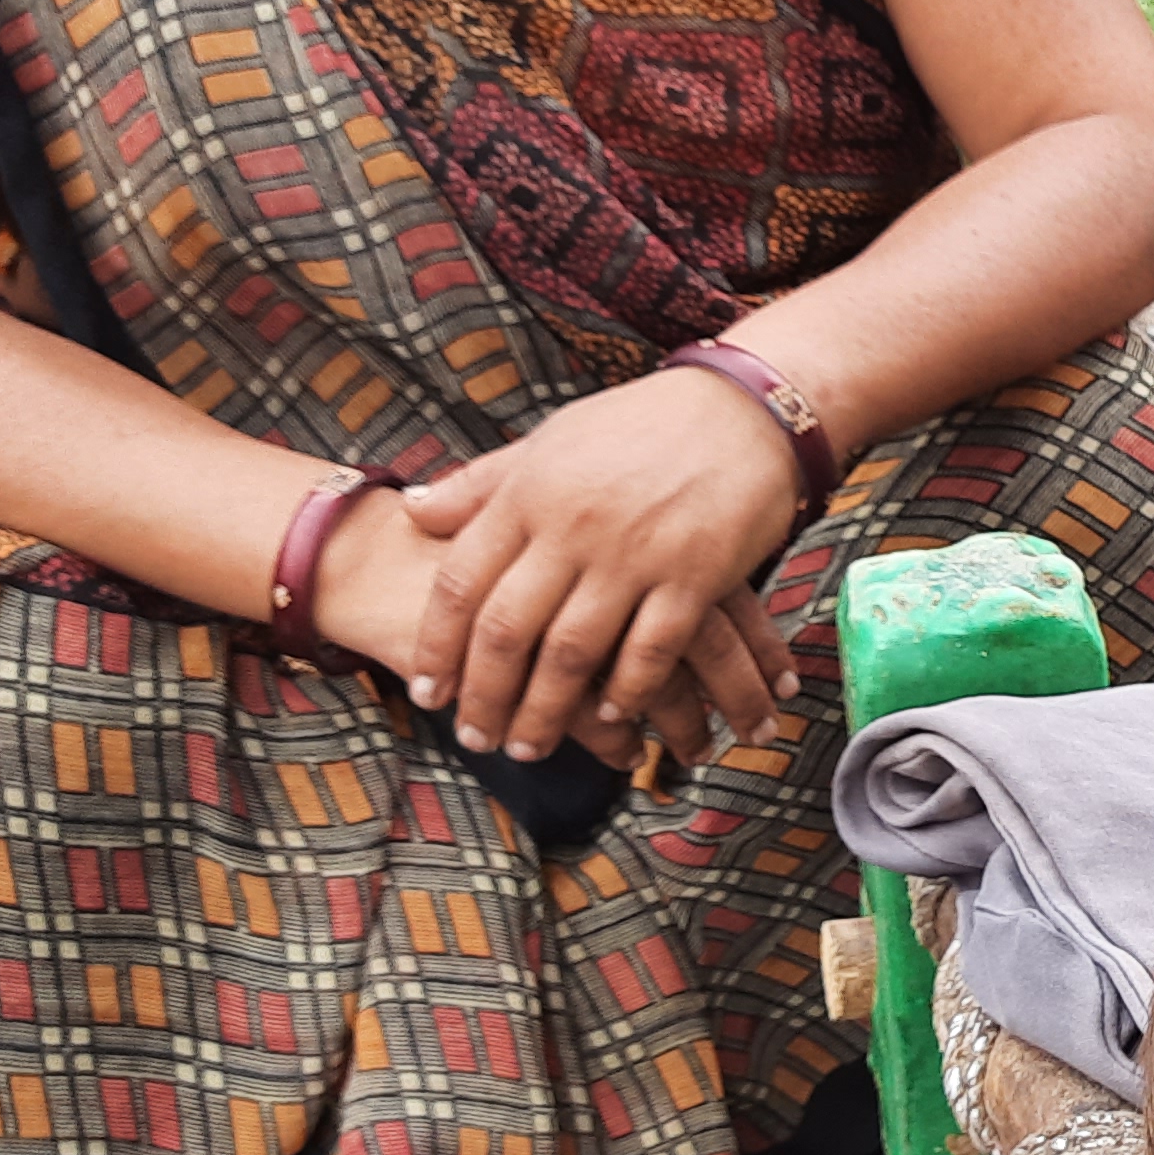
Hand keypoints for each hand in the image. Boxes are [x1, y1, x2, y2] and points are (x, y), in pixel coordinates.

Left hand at [384, 369, 808, 762]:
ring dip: (545, 711)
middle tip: (474, 738)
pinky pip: (651, 652)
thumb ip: (481, 484)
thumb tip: (412, 512)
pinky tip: (610, 718)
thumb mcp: (549, 442)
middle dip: (485, 696)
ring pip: (572, 653)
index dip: (437, 647)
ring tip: (528, 746)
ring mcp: (636, 554)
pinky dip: (625, 692)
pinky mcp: (696, 575)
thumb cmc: (638, 426)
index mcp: (529, 494)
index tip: (426, 693)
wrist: (741, 409)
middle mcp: (573, 527)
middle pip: (508, 631)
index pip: (462, 584)